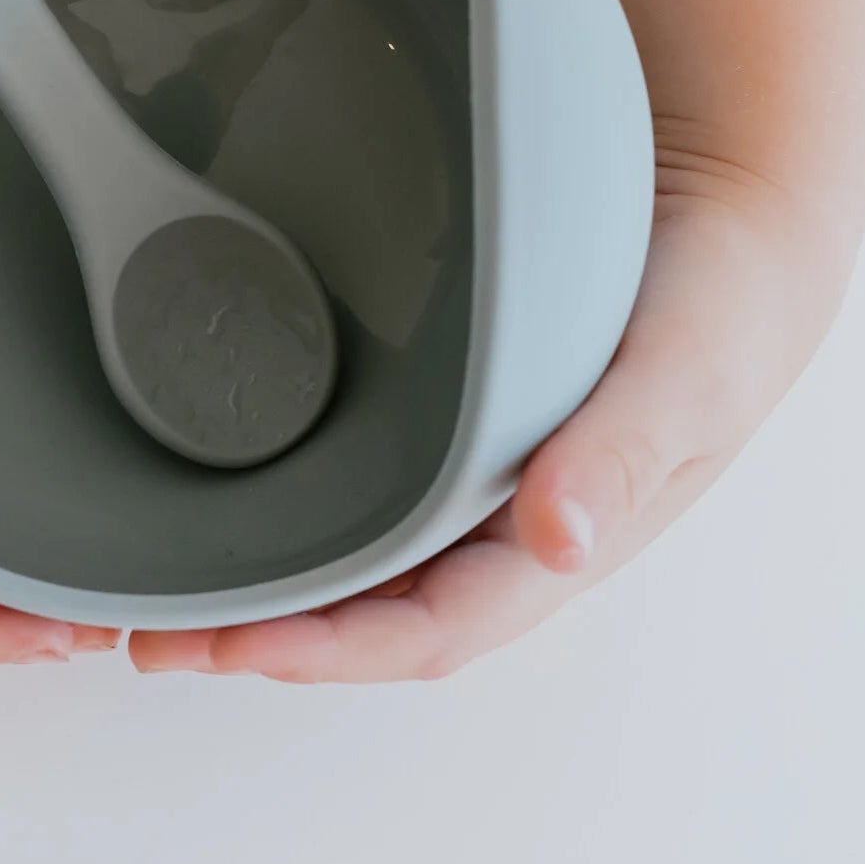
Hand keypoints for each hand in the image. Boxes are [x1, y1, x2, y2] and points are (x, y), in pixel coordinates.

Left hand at [129, 142, 852, 681]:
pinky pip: (355, 479)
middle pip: (365, 609)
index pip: (427, 628)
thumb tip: (556, 536)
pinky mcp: (441, 413)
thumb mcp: (685, 372)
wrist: (718, 212)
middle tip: (146, 633)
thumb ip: (624, 447)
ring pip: (350, 555)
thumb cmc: (716, 304)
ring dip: (260, 580)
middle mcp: (498, 521)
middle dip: (259, 635)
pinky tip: (226, 489)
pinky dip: (288, 504)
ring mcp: (465, 471)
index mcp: (555, 540)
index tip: (224, 648)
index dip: (324, 651)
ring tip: (157, 584)